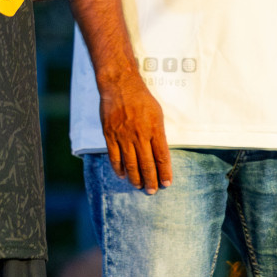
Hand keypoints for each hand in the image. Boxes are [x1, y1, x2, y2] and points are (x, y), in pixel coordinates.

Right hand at [98, 68, 171, 192]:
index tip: (167, 184)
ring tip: (139, 186)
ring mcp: (123, 136)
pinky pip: (114, 156)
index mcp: (155, 130)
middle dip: (151, 180)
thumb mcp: (158, 114)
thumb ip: (159, 133)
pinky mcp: (110, 134)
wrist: (119, 85)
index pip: (162, 158)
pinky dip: (118, 167)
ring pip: (130, 163)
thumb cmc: (141, 98)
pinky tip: (122, 175)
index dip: (165, 173)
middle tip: (152, 191)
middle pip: (147, 164)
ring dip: (135, 178)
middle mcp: (139, 135)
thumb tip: (160, 153)